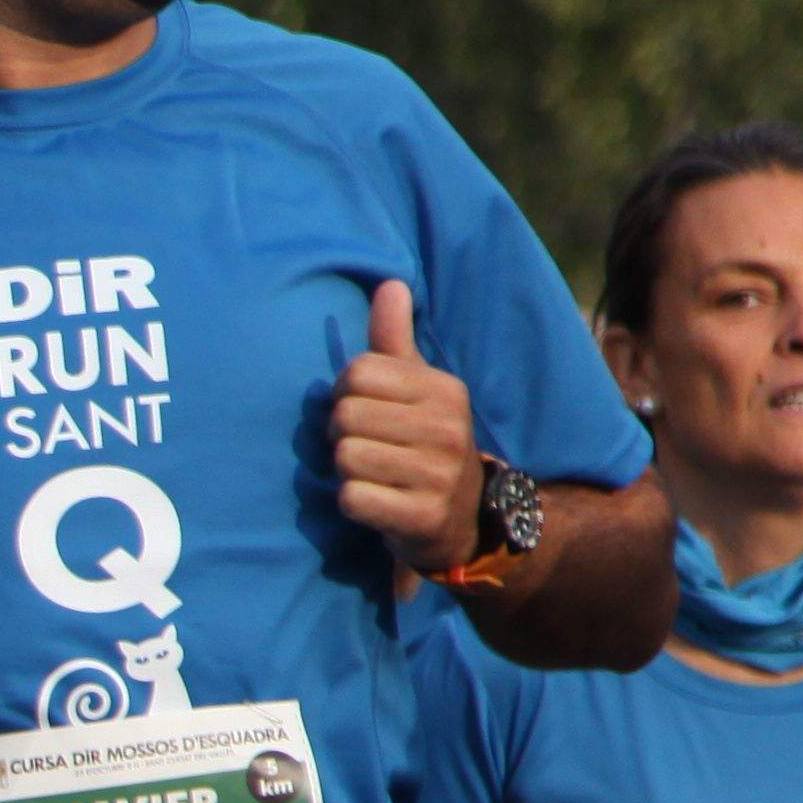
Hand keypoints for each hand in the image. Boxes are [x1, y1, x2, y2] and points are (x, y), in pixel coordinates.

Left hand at [334, 278, 487, 565]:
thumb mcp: (416, 389)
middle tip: (368, 448)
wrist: (459, 518)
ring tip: (375, 474)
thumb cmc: (422, 442)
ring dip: (347, 471)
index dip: (345, 394)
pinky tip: (376, 502)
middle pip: (345, 416)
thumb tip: (390, 284)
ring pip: (345, 457)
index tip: (366, 412)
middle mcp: (448, 429)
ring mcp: (439, 475)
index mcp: (444, 390)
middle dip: (343, 435)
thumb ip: (394, 340)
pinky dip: (352, 502)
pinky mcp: (424, 517)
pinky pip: (352, 498)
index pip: (356, 373)